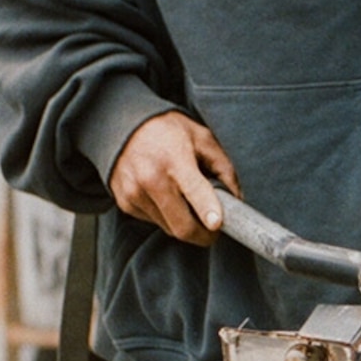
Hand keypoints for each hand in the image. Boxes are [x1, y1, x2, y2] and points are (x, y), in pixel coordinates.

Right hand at [109, 110, 239, 243]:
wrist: (123, 125)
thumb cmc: (167, 130)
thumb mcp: (202, 138)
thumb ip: (224, 167)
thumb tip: (237, 198)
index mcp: (175, 160)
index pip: (195, 192)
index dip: (208, 212)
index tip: (217, 225)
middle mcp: (151, 179)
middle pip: (182, 227)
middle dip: (203, 235)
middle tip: (214, 229)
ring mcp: (134, 194)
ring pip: (169, 228)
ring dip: (183, 223)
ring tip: (186, 200)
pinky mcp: (125, 203)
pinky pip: (153, 221)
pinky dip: (165, 216)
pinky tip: (165, 196)